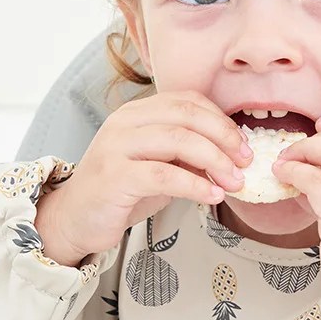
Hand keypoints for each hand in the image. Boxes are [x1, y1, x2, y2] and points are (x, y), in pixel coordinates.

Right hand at [36, 91, 250, 265]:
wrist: (74, 218)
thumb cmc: (119, 192)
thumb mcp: (160, 166)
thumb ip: (188, 156)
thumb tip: (232, 156)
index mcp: (137, 112)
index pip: (188, 101)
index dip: (221, 120)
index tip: (243, 145)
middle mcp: (125, 122)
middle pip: (187, 115)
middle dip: (224, 137)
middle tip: (245, 162)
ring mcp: (116, 146)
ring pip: (179, 140)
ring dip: (215, 161)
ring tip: (234, 182)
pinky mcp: (114, 175)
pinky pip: (164, 175)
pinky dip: (195, 185)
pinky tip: (211, 195)